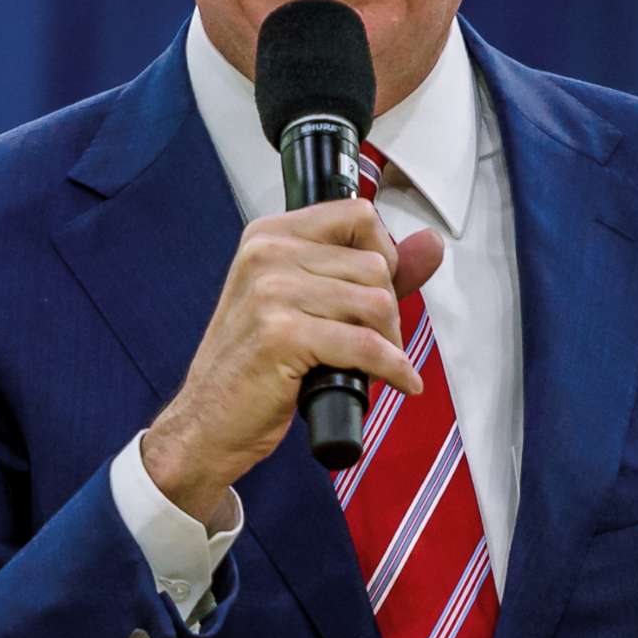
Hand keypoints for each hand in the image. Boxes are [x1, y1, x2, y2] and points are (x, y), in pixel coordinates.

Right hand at [143, 200, 444, 525]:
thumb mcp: (305, 303)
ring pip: (376, 303)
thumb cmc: (253, 366)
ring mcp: (271, 292)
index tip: (377, 289)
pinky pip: (366, 346)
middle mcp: (267, 254)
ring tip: (371, 364)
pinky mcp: (282, 335)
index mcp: (269, 236)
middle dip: (387, 312)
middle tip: (371, 344)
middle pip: (374, 265)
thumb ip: (370, 270)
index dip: (383, 255)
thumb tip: (431, 244)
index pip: (359, 216)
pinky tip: (396, 381)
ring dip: (389, 343)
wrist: (207, 422)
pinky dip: (392, 369)